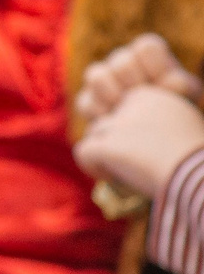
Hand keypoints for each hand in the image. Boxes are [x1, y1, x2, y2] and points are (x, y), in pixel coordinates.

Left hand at [77, 83, 203, 201]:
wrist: (201, 174)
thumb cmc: (198, 160)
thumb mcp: (184, 130)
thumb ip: (158, 126)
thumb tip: (140, 139)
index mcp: (152, 96)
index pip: (123, 108)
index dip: (129, 131)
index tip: (145, 150)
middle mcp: (132, 104)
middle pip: (107, 121)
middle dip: (114, 143)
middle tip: (133, 164)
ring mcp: (118, 124)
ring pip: (94, 135)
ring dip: (105, 155)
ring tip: (125, 172)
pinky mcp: (107, 145)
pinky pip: (83, 152)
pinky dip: (92, 167)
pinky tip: (111, 177)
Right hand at [78, 34, 203, 121]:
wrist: (156, 134)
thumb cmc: (174, 107)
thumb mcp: (184, 94)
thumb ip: (178, 85)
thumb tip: (163, 83)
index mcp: (149, 54)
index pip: (147, 48)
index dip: (154, 67)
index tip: (161, 85)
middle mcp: (123, 61)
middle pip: (121, 63)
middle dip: (134, 85)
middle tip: (143, 100)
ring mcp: (102, 78)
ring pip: (97, 77)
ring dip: (113, 96)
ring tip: (126, 111)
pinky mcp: (88, 99)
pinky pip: (86, 101)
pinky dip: (100, 114)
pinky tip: (114, 122)